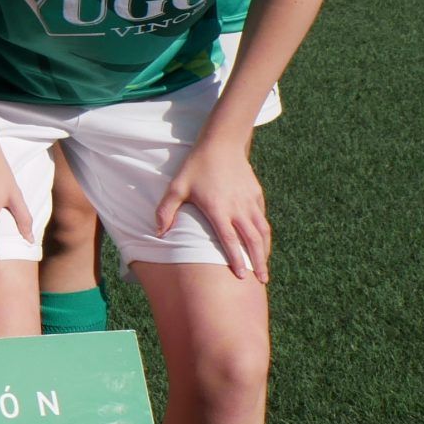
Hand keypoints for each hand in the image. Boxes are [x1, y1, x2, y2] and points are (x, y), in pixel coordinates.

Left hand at [157, 136, 271, 281]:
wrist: (221, 144)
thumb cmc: (196, 166)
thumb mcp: (176, 187)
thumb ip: (166, 210)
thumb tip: (157, 233)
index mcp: (218, 209)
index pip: (230, 240)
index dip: (236, 259)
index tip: (241, 276)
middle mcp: (238, 208)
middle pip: (253, 240)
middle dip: (258, 262)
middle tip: (261, 280)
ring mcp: (249, 201)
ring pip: (263, 231)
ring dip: (265, 250)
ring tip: (264, 266)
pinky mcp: (257, 195)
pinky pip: (262, 218)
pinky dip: (264, 233)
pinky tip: (262, 242)